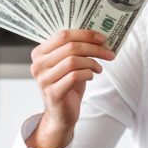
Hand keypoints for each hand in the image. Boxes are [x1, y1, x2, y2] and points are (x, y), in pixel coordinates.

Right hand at [26, 30, 113, 147]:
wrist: (60, 113)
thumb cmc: (66, 84)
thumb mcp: (68, 63)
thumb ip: (75, 49)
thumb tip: (98, 36)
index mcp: (39, 53)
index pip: (63, 35)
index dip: (85, 34)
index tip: (102, 38)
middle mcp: (38, 65)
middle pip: (70, 47)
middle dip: (94, 48)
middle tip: (109, 53)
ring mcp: (43, 79)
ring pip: (73, 61)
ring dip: (92, 62)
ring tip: (99, 67)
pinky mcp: (53, 93)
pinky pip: (75, 76)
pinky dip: (88, 73)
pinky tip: (91, 76)